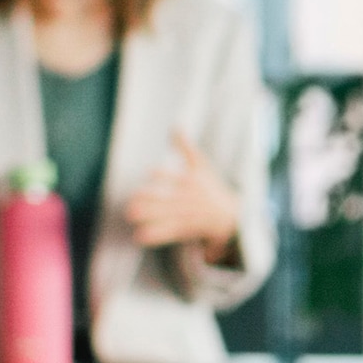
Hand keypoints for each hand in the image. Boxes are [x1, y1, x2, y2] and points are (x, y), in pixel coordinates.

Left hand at [114, 128, 241, 258]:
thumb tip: (175, 126)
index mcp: (191, 182)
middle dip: (150, 202)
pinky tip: (139, 236)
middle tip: (132, 203)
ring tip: (131, 216)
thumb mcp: (202, 165)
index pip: (176, 177)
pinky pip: (168, 232)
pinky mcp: (185, 228)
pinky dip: (155, 235)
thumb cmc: (212, 186)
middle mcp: (188, 199)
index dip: (164, 175)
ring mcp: (187, 215)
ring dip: (149, 217)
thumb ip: (185, 148)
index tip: (150, 173)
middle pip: (167, 200)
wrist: (231, 214)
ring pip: (166, 217)